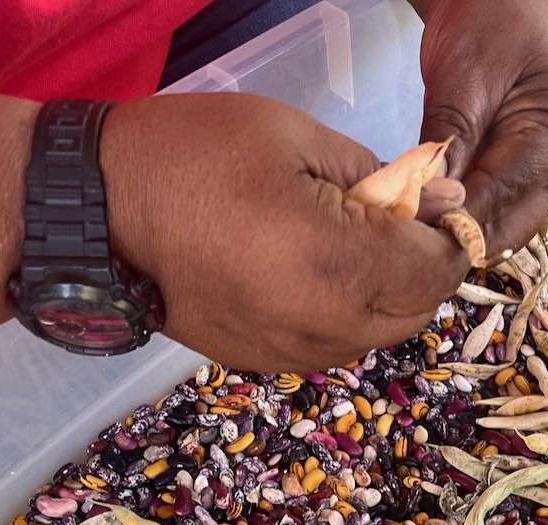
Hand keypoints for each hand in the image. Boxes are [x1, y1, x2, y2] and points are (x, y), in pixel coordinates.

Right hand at [101, 94, 467, 372]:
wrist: (98, 218)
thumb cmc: (194, 158)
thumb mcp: (296, 139)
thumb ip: (381, 178)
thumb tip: (445, 203)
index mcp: (335, 266)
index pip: (438, 270)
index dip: (449, 237)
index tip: (434, 205)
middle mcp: (323, 326)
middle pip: (417, 312)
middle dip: (421, 269)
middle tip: (391, 220)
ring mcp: (292, 354)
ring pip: (378, 336)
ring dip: (384, 296)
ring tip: (347, 244)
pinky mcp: (263, 364)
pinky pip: (333, 346)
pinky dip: (344, 315)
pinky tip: (310, 274)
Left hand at [414, 0, 547, 254]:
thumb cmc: (490, 22)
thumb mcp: (464, 78)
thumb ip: (449, 138)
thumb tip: (431, 199)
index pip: (506, 195)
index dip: (461, 219)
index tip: (418, 234)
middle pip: (514, 226)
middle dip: (466, 240)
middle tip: (416, 249)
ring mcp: (538, 170)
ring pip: (503, 226)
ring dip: (464, 235)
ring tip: (420, 242)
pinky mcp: (514, 170)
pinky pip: (492, 208)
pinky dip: (462, 217)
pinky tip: (429, 222)